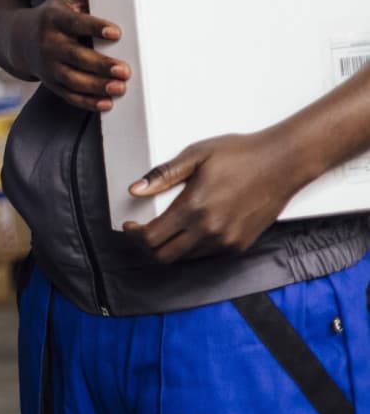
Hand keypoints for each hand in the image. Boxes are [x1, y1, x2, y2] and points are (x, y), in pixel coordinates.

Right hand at [19, 0, 128, 111]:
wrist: (17, 37)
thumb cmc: (54, 15)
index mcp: (54, 18)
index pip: (75, 23)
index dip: (95, 26)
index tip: (116, 32)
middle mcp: (47, 42)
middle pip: (75, 55)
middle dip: (100, 64)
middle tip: (125, 71)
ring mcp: (47, 65)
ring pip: (72, 79)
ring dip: (96, 86)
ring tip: (119, 88)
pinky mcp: (50, 82)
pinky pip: (68, 95)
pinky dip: (86, 101)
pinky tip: (106, 104)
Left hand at [122, 130, 311, 262]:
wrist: (283, 163)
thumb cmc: (241, 155)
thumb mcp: (195, 155)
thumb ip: (163, 175)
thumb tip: (135, 189)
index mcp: (194, 208)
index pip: (151, 238)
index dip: (133, 234)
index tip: (129, 225)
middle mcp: (211, 231)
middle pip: (164, 256)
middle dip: (145, 246)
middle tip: (141, 231)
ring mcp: (228, 241)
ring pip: (185, 258)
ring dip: (168, 247)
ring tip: (163, 229)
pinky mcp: (241, 245)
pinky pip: (206, 254)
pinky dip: (191, 247)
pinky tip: (189, 229)